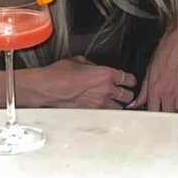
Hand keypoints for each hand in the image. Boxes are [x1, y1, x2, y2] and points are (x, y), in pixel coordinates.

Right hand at [21, 56, 136, 109]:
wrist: (47, 88)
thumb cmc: (59, 74)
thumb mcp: (78, 61)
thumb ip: (92, 65)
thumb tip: (94, 67)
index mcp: (105, 74)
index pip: (128, 79)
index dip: (130, 80)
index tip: (130, 81)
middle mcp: (105, 90)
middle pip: (128, 96)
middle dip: (127, 95)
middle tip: (125, 94)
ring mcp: (99, 104)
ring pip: (119, 109)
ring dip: (119, 106)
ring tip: (116, 105)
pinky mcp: (90, 114)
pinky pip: (105, 116)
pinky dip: (106, 114)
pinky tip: (104, 111)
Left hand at [130, 10, 177, 112]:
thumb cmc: (165, 51)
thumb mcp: (149, 70)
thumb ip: (143, 90)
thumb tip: (136, 102)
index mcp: (156, 88)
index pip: (152, 112)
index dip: (151, 115)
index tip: (151, 114)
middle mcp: (169, 92)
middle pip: (167, 115)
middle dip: (164, 114)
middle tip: (163, 110)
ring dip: (175, 109)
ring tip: (172, 104)